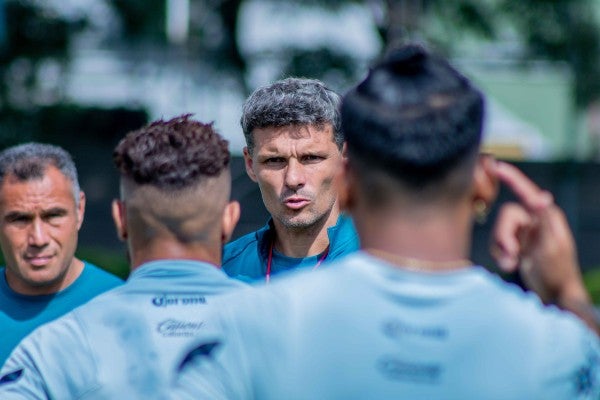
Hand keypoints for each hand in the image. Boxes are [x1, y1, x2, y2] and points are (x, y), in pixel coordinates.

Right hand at [490, 161, 596, 331]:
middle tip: (511, 254)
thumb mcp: (552, 245)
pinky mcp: (515, 246)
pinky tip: (511, 266)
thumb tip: (542, 196)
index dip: (511, 177)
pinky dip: (501, 256)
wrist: (555, 295)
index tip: (496, 166)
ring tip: (512, 264)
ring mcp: (523, 234)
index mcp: (545, 216)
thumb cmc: (558, 271)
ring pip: (499, 231)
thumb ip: (545, 220)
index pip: (526, 191)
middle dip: (503, 236)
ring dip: (502, 249)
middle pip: (505, 216)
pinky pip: (497, 244)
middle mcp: (533, 221)